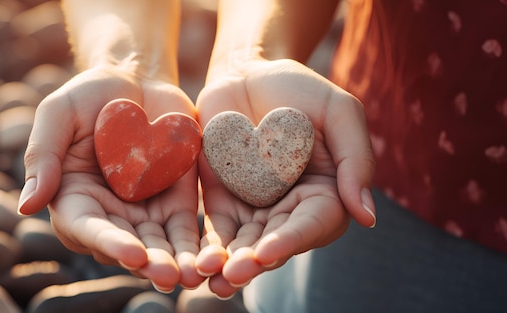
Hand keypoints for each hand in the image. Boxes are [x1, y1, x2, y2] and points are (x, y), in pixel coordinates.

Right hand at [17, 65, 204, 291]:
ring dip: (176, 262)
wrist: (135, 80)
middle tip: (169, 275)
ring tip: (194, 274)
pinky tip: (212, 258)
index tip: (132, 253)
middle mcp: (107, 215)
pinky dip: (197, 246)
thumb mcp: (58, 114)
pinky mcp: (175, 203)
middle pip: (127, 246)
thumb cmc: (88, 95)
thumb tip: (26, 206)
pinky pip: (185, 229)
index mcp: (73, 199)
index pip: (88, 228)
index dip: (109, 243)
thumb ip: (42, 156)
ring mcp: (143, 212)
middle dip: (149, 263)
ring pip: (159, 246)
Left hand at [194, 58, 375, 297]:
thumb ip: (356, 161)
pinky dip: (206, 247)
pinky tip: (195, 262)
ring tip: (209, 277)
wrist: (248, 72)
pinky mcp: (221, 200)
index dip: (290, 240)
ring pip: (243, 244)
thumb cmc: (300, 89)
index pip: (312, 224)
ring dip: (227, 263)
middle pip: (274, 243)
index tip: (267, 252)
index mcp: (325, 194)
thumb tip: (367, 218)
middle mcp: (290, 209)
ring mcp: (254, 207)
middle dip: (254, 261)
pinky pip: (216, 229)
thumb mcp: (339, 112)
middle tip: (233, 274)